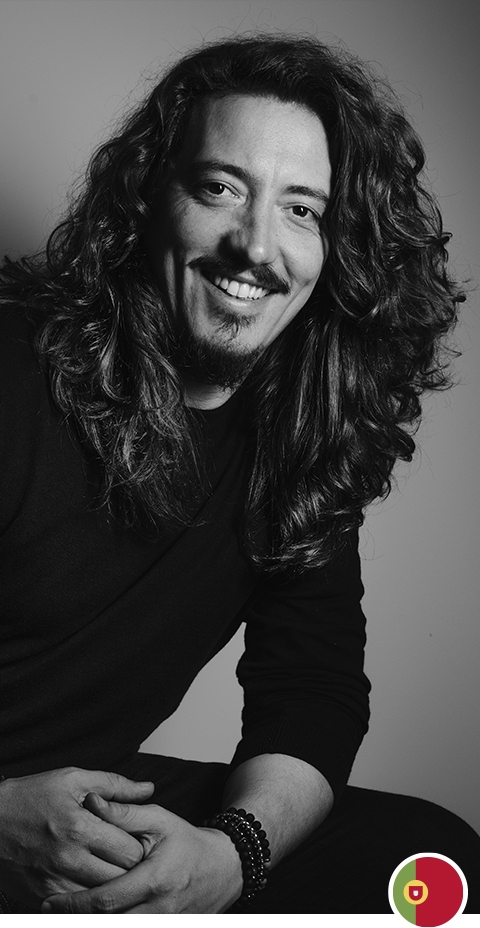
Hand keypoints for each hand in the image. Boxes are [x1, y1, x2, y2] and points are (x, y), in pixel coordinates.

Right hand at [0, 766, 153, 903]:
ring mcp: (54, 882)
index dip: (140, 847)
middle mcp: (68, 858)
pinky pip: (78, 908)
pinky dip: (88, 898)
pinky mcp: (42, 896)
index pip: (130, 850)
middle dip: (130, 870)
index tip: (139, 842)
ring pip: (101, 898)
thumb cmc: (30, 796)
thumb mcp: (72, 779)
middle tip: (129, 859)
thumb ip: (115, 785)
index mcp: (80, 827)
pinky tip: (89, 881)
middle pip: (120, 879)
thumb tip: (148, 789)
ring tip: (112, 870)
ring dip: (111, 886)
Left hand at [42, 794, 243, 912]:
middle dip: (76, 921)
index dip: (76, 905)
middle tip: (48, 912)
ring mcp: (166, 925)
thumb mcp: (159, 820)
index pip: (109, 901)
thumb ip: (124, 814)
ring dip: (92, 925)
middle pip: (111, 924)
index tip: (49, 903)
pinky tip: (93, 919)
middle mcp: (161, 909)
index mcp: (157, 880)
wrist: (225, 868)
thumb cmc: (188, 842)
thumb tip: (91, 801)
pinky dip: (114, 925)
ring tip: (65, 917)